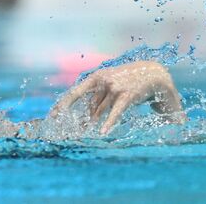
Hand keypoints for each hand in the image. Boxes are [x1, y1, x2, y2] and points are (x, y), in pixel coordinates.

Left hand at [50, 61, 183, 133]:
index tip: (52, 116)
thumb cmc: (129, 80)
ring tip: (90, 132)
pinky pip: (115, 112)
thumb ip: (97, 94)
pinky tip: (103, 132)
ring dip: (96, 122)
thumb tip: (87, 113)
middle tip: (77, 130)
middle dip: (86, 119)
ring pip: (101, 111)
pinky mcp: (127, 96)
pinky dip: (109, 122)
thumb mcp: (110, 81)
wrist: (153, 73)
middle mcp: (103, 80)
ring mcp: (115, 87)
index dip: (63, 105)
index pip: (75, 92)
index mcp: (97, 76)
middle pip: (90, 107)